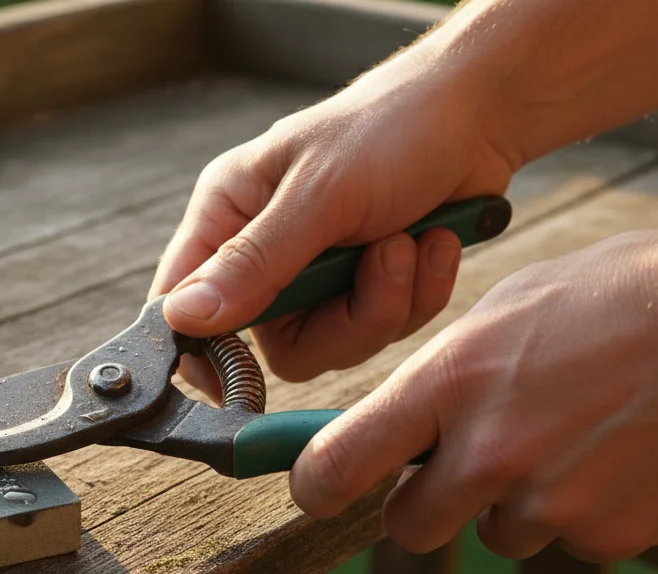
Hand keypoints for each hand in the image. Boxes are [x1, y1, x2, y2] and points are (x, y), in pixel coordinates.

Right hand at [148, 53, 515, 399]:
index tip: (238, 377)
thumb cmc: (389, 129)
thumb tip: (183, 318)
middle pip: (273, 344)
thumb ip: (253, 262)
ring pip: (334, 346)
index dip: (201, 345)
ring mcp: (317, 276)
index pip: (180, 300)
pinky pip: (382, 331)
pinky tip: (433, 242)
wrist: (477, 113)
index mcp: (228, 214)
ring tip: (409, 240)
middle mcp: (264, 252)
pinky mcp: (367, 288)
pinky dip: (419, 294)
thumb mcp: (319, 194)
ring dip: (387, 300)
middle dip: (342, 318)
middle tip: (380, 258)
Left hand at [289, 206, 657, 561]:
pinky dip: (589, 511)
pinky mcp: (612, 535)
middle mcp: (489, 452)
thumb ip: (453, 373)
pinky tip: (625, 455)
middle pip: (410, 528)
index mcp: (451, 381)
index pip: (341, 463)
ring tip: (577, 437)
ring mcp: (551, 501)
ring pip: (501, 534)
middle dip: (427, 507)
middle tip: (463, 471)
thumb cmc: (630, 295)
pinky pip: (574, 540)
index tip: (316, 492)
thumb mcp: (514, 307)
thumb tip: (413, 424)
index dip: (315, 487)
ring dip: (521, 503)